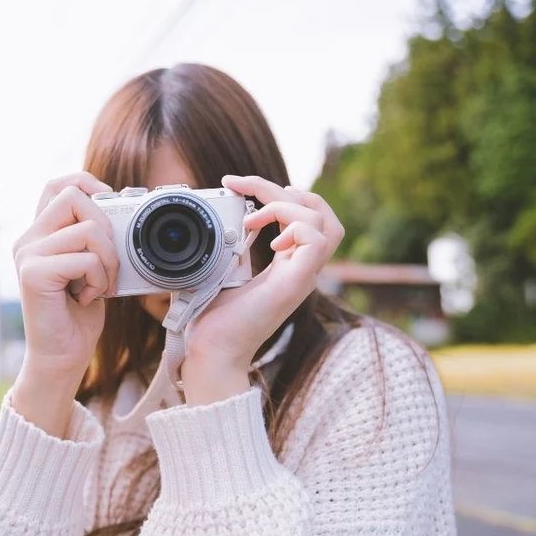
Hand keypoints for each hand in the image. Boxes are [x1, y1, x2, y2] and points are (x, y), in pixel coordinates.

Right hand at [11, 172, 118, 435]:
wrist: (62, 356)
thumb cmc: (79, 313)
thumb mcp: (91, 265)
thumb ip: (93, 236)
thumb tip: (119, 205)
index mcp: (40, 232)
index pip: (59, 184)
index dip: (89, 185)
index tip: (110, 211)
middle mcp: (28, 239)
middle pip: (76, 198)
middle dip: (107, 228)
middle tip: (108, 263)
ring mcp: (27, 255)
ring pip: (87, 228)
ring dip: (107, 258)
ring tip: (99, 284)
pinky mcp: (33, 274)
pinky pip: (85, 258)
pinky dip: (99, 279)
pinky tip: (90, 297)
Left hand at [180, 175, 344, 404]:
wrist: (211, 351)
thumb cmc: (212, 320)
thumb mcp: (218, 270)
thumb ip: (227, 246)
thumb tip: (219, 218)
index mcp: (285, 264)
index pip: (304, 217)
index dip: (278, 192)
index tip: (237, 184)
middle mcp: (299, 269)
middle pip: (322, 214)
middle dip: (288, 190)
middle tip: (248, 188)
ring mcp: (301, 276)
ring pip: (324, 222)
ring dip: (286, 207)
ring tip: (254, 217)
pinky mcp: (296, 283)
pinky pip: (317, 241)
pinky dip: (294, 228)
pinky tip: (269, 242)